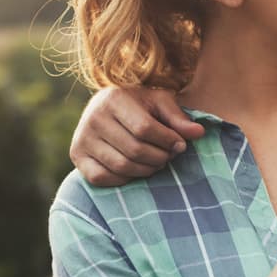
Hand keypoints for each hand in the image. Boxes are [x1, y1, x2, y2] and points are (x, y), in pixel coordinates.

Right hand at [70, 86, 205, 186]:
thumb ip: (178, 118)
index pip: (145, 129)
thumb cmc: (138, 105)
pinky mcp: (76, 157)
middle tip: (168, 156)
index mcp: (113, 98)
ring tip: (156, 162)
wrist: (105, 108)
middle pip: (135, 150)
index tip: (180, 144)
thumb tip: (199, 133)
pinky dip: (124, 178)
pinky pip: (103, 178)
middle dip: (160, 157)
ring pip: (122, 166)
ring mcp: (82, 138)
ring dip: (146, 170)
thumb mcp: (159, 103)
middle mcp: (93, 117)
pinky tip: (136, 169)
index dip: (168, 141)